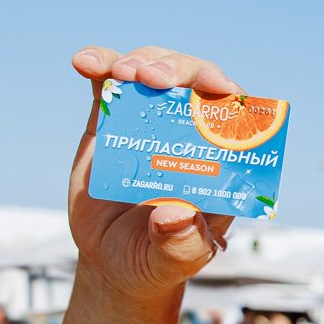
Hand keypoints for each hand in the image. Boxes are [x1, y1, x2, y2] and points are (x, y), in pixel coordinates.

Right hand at [66, 46, 243, 306]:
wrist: (114, 261)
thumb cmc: (158, 260)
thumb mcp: (174, 262)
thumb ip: (181, 244)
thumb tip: (176, 215)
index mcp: (221, 162)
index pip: (239, 116)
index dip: (231, 94)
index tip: (217, 87)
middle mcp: (190, 134)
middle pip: (197, 83)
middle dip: (181, 71)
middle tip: (156, 79)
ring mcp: (151, 122)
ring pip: (155, 71)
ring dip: (142, 62)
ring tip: (123, 73)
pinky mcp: (113, 120)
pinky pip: (110, 82)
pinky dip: (99, 64)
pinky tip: (83, 63)